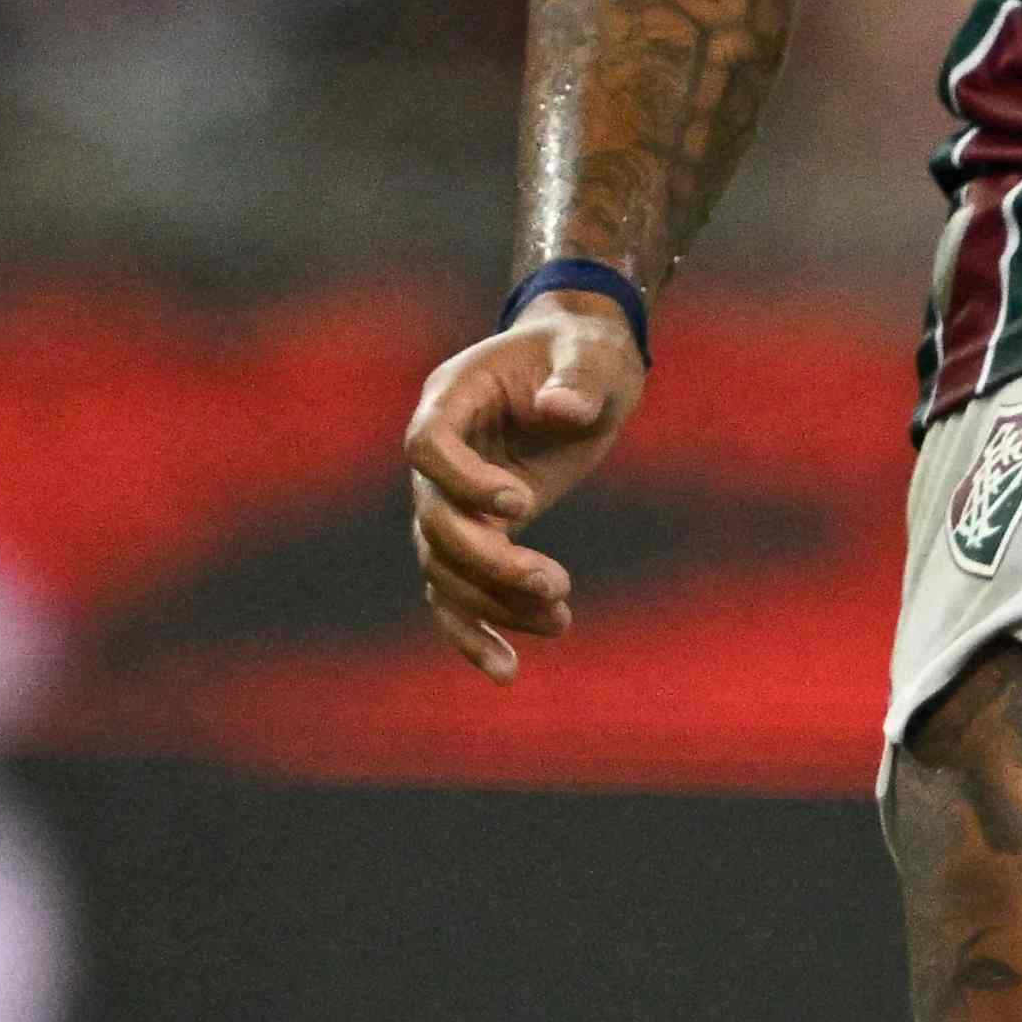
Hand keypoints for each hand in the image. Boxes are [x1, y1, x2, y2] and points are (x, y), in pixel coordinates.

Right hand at [400, 293, 648, 678]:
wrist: (582, 369)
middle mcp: (438, 453)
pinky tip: (507, 670)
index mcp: (452, 396)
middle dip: (489, 560)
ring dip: (492, 602)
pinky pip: (457, 589)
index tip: (522, 504)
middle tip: (555, 582)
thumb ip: (578, 377)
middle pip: (434, 520)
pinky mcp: (477, 532)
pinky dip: (475, 631)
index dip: (464, 480)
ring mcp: (451, 497)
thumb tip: (563, 410)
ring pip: (444, 566)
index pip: (428, 444)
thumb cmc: (584, 352)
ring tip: (558, 621)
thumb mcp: (593, 355)